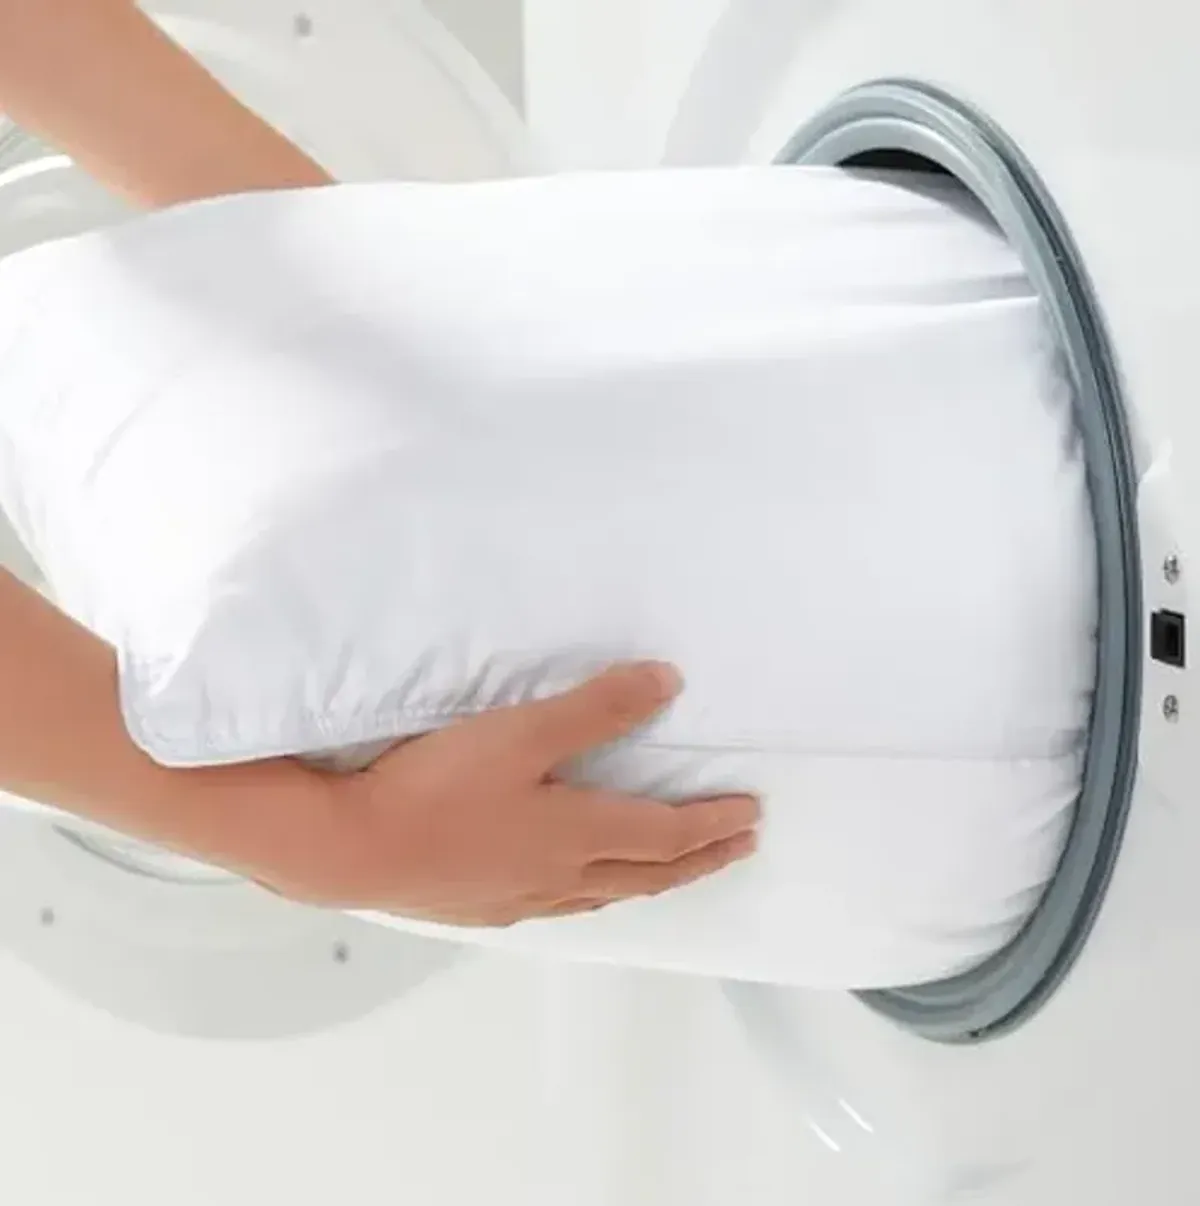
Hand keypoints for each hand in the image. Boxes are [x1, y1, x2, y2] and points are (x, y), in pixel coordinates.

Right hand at [257, 663, 759, 926]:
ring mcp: (521, 899)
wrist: (352, 847)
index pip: (666, 833)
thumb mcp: (523, 732)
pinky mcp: (482, 910)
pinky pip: (560, 906)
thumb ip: (596, 708)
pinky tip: (575, 889)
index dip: (713, 824)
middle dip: (698, 859)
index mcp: (577, 832)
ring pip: (604, 894)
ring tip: (670, 872)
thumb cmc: (438, 784)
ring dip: (649, 881)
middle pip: (647, 873)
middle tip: (737, 848)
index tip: (751, 816)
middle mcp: (561, 874)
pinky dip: (592, 894)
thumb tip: (668, 682)